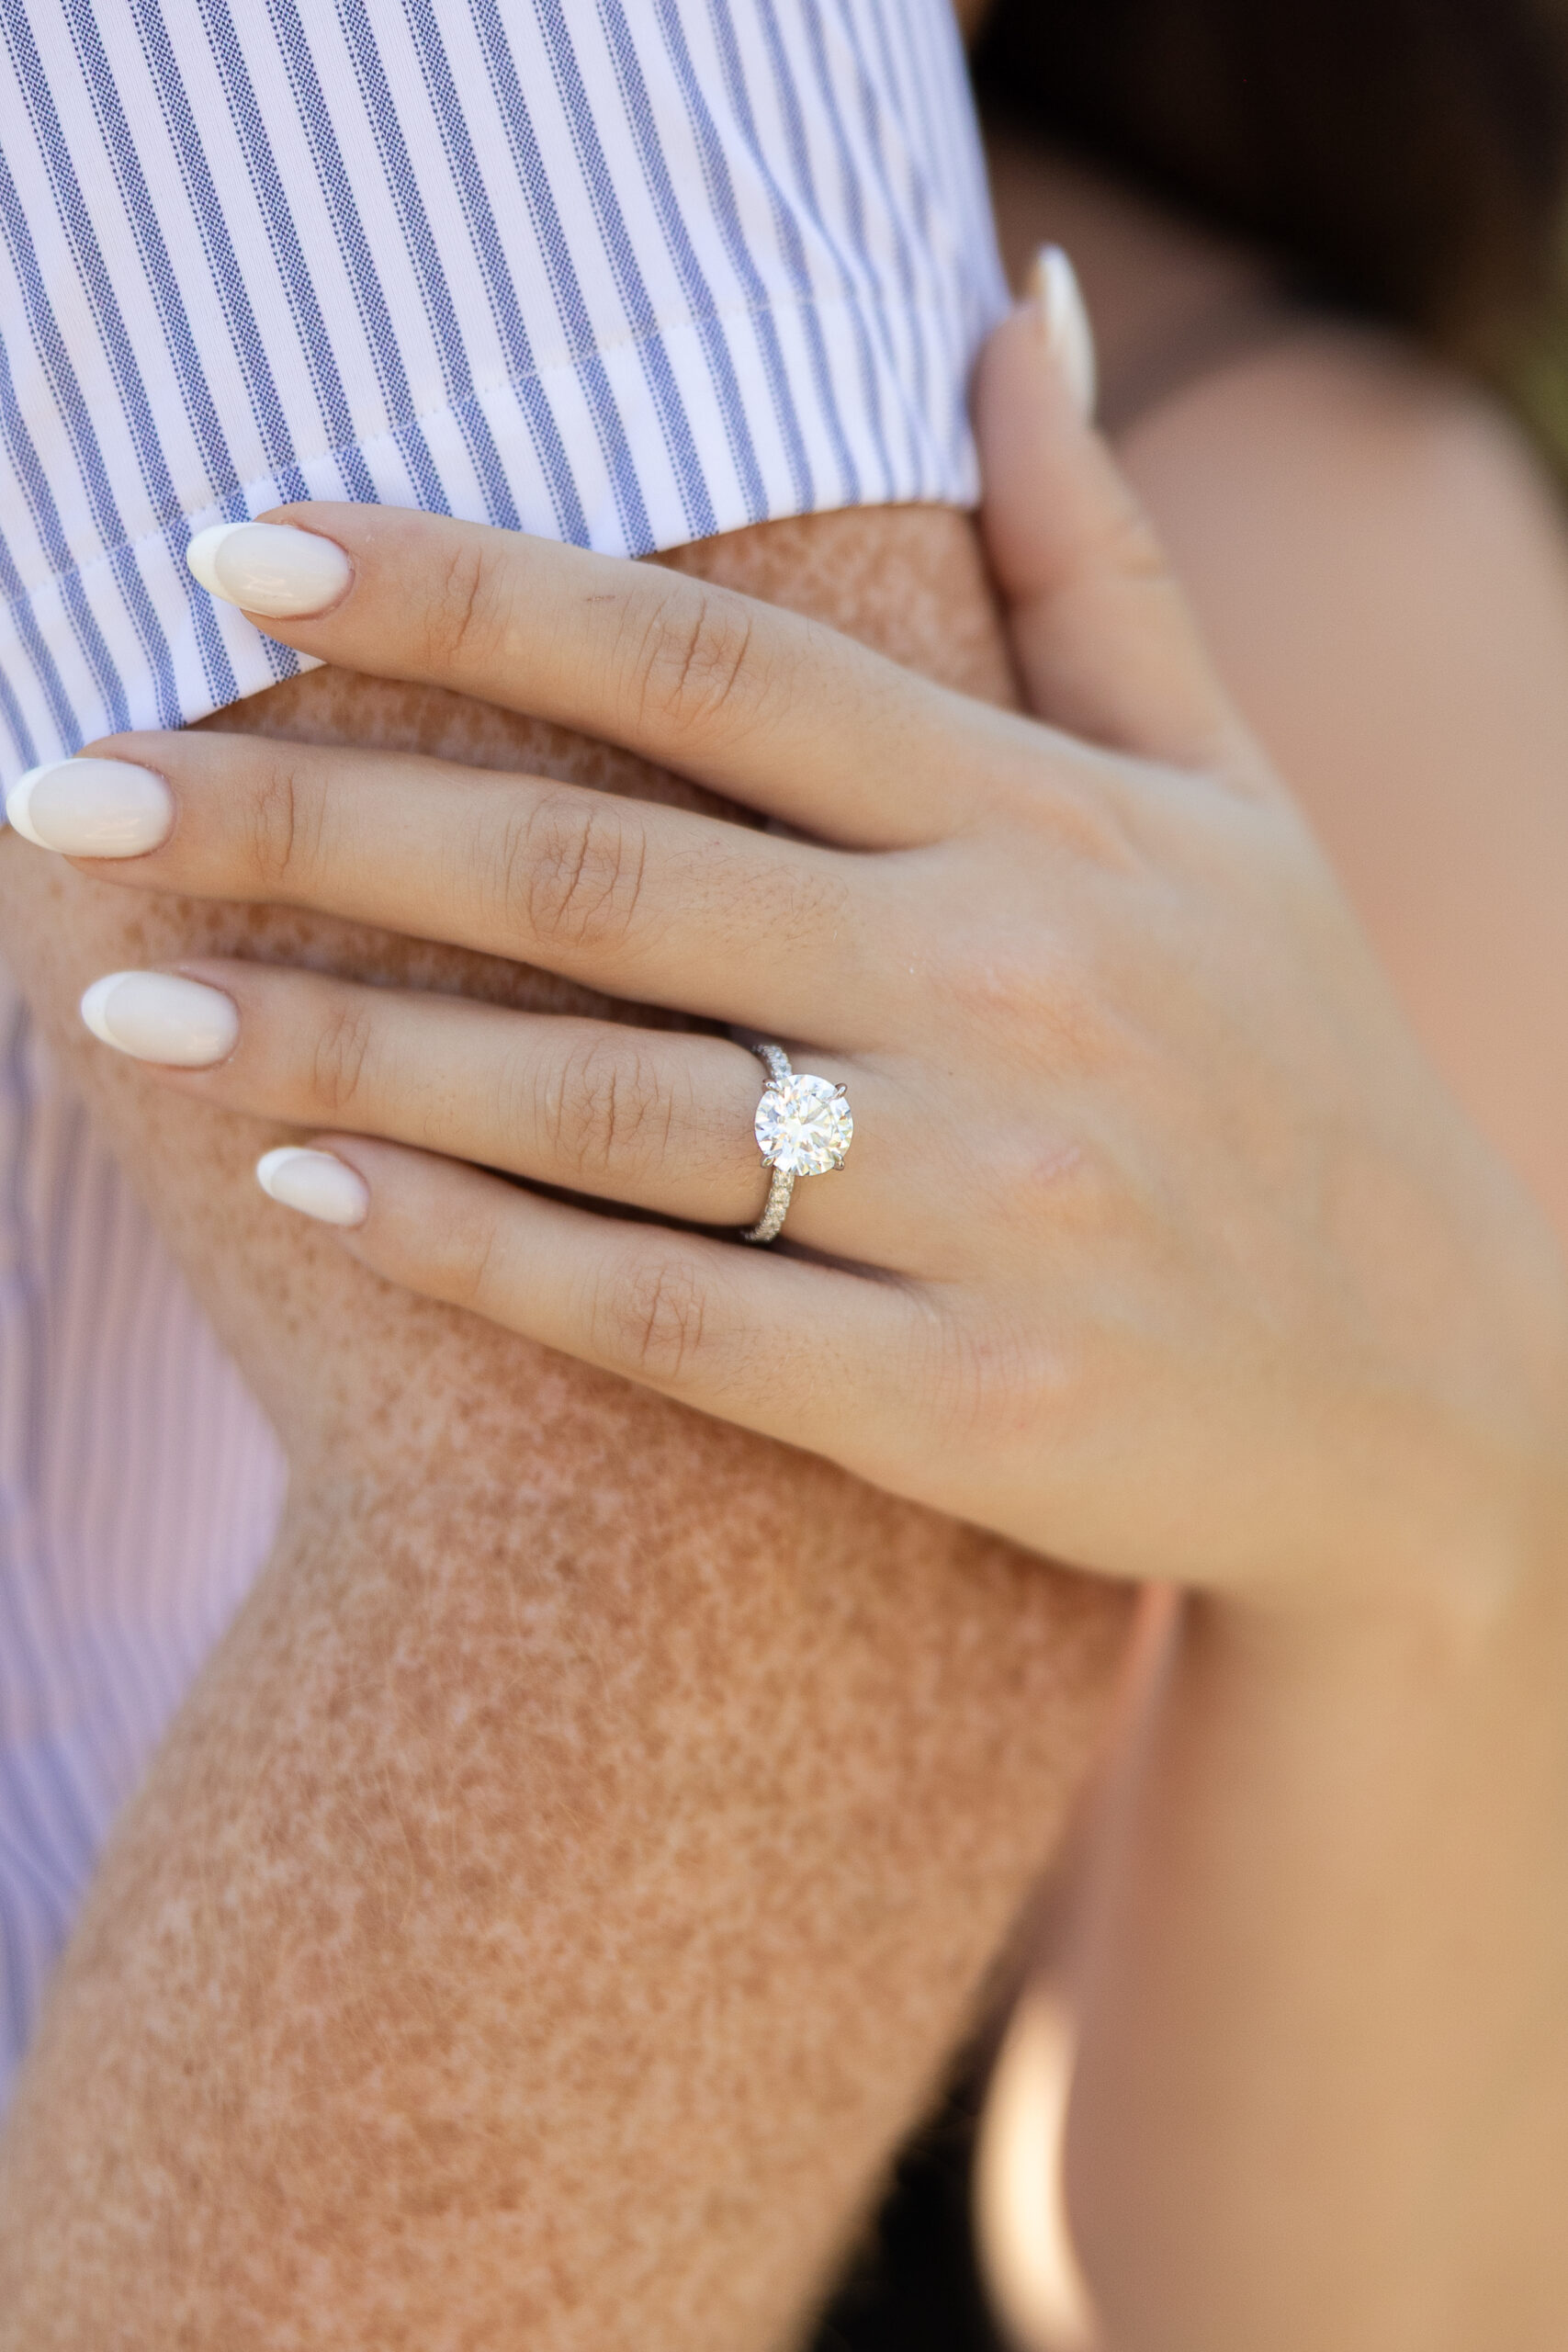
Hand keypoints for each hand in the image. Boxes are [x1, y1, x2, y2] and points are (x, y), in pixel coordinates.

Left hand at [21, 307, 1566, 1608]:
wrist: (1437, 1395)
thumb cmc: (1296, 1068)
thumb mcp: (1236, 800)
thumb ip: (1099, 561)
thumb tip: (1003, 301)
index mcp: (1055, 817)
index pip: (715, 659)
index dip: (463, 590)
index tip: (234, 549)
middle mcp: (1020, 982)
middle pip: (604, 869)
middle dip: (312, 815)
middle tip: (71, 784)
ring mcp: (996, 1204)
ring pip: (602, 1099)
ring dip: (336, 1046)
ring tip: (118, 1003)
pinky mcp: (968, 1406)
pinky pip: (670, 1313)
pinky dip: (473, 1254)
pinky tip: (302, 1197)